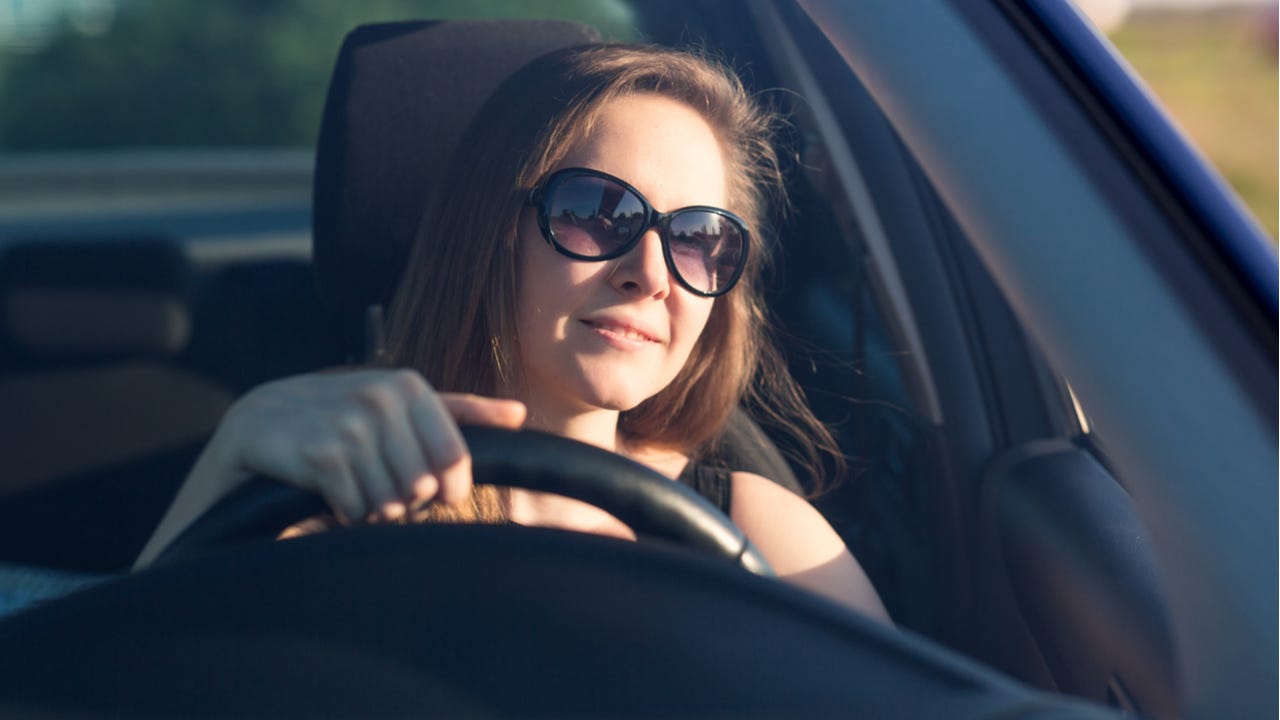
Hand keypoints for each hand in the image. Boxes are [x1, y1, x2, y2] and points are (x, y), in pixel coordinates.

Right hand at [202, 369, 525, 522]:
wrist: (261, 423)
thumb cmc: (339, 416)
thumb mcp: (401, 406)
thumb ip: (461, 411)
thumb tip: (519, 414)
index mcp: (409, 387)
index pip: (455, 462)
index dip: (444, 490)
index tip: (425, 488)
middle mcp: (381, 398)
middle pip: (423, 488)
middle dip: (401, 499)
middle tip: (374, 482)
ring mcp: (349, 423)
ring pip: (390, 502)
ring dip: (371, 508)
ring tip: (352, 485)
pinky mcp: (319, 452)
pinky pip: (356, 507)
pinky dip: (346, 511)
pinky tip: (329, 492)